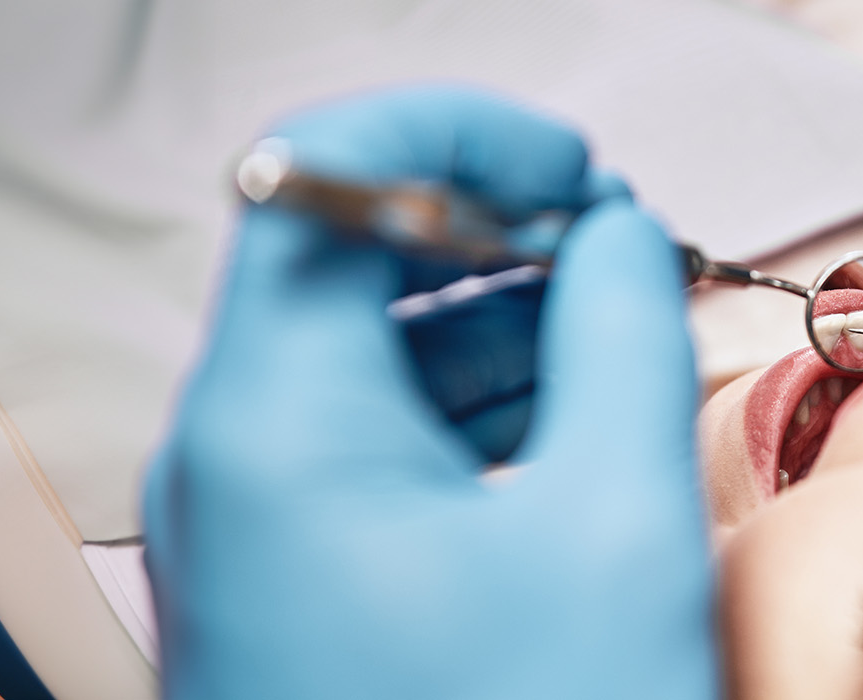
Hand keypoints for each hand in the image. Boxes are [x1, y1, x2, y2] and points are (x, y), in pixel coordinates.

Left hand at [144, 88, 717, 698]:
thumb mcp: (613, 518)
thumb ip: (620, 334)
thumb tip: (616, 237)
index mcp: (278, 422)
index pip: (328, 180)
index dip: (461, 140)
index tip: (576, 170)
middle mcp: (236, 464)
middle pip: (350, 264)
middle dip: (497, 231)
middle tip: (625, 248)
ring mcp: (262, 531)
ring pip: (372, 356)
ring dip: (500, 318)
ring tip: (624, 327)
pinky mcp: (301, 587)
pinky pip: (381, 445)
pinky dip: (479, 407)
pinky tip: (577, 415)